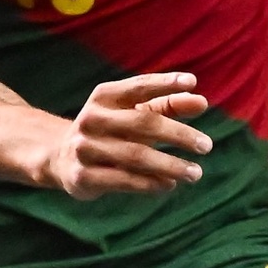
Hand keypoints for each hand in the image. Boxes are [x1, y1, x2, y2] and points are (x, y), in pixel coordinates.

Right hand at [40, 72, 213, 199]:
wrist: (61, 158)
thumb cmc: (112, 131)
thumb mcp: (136, 113)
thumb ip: (169, 105)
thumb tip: (201, 102)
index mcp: (104, 97)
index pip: (138, 85)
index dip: (164, 83)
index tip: (193, 82)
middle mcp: (91, 119)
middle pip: (143, 123)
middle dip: (178, 134)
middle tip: (206, 145)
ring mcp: (84, 148)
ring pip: (135, 156)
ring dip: (170, 165)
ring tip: (195, 172)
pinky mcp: (82, 176)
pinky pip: (122, 180)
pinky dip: (150, 183)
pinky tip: (169, 184)